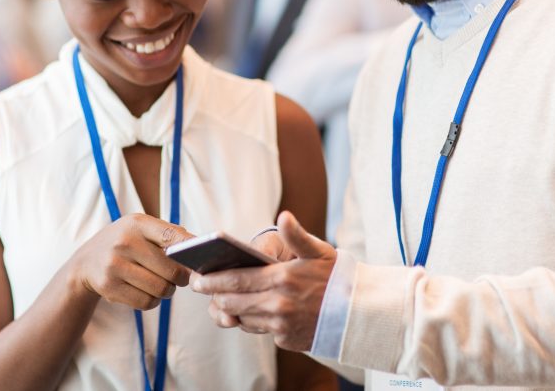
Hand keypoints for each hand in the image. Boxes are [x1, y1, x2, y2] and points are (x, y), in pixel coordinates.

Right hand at [68, 213, 193, 310]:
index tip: (200, 259)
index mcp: (137, 224)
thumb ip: (169, 234)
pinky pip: (146, 302)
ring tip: (163, 284)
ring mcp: (115, 265)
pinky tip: (148, 292)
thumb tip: (199, 247)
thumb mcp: (141, 228)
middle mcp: (125, 242)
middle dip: (181, 278)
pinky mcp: (109, 287)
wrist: (86, 261)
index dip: (191, 250)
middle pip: (171, 270)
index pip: (172, 236)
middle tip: (179, 278)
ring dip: (167, 291)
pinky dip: (153, 301)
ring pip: (160, 289)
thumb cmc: (125, 243)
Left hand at [191, 210, 336, 350]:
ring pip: (243, 317)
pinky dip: (252, 319)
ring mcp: (281, 324)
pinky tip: (249, 310)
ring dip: (229, 308)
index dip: (213, 280)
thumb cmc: (336, 277)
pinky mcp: (286, 339)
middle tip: (201, 287)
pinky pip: (259, 329)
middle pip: (233, 301)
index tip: (197, 277)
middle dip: (214, 295)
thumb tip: (283, 216)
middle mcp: (278, 304)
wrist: (357, 312)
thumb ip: (296, 235)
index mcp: (282, 278)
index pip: (237, 280)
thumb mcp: (318, 251)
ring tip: (220, 298)